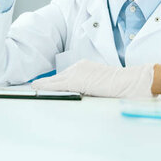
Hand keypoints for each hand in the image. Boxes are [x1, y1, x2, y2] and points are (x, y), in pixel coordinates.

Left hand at [31, 59, 154, 97]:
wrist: (128, 81)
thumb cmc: (120, 84)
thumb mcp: (100, 84)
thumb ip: (88, 86)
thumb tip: (79, 94)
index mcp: (84, 66)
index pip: (64, 75)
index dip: (53, 81)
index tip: (42, 84)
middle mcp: (79, 66)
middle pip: (57, 77)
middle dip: (45, 82)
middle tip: (32, 86)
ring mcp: (77, 72)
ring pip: (55, 80)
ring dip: (43, 85)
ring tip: (32, 88)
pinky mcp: (76, 80)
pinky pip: (57, 85)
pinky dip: (46, 87)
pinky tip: (37, 89)